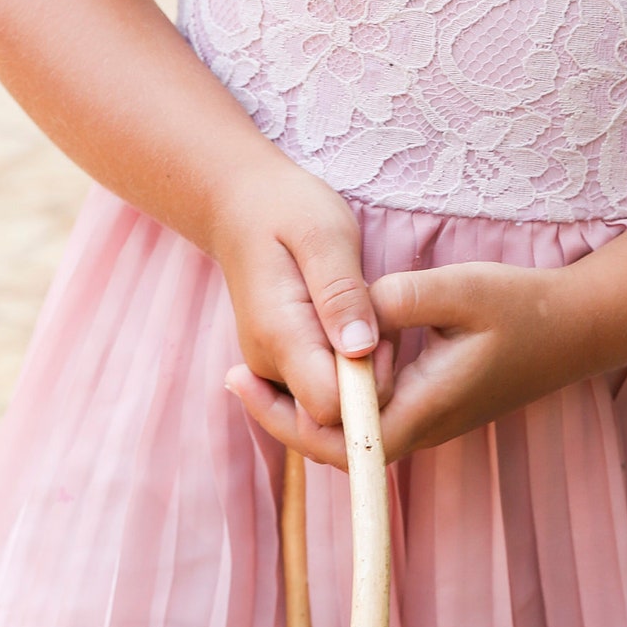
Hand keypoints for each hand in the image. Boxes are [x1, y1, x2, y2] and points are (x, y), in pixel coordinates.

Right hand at [210, 163, 392, 454]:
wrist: (241, 206)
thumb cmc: (287, 209)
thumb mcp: (323, 233)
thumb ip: (342, 292)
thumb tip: (360, 349)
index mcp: (279, 336)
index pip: (329, 407)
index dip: (368, 386)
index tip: (386, 338)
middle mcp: (270, 366)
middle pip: (330, 420)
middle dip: (369, 389)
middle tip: (382, 329)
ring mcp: (272, 372)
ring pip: (330, 411)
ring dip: (361, 381)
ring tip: (366, 322)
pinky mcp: (282, 370)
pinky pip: (324, 396)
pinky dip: (348, 376)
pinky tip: (355, 334)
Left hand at [229, 257, 591, 466]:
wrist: (572, 329)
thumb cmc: (521, 308)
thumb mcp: (458, 289)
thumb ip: (396, 302)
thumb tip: (342, 316)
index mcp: (420, 411)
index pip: (335, 439)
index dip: (284, 416)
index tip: (242, 381)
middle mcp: (418, 431)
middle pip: (330, 448)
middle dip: (280, 416)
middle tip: (231, 376)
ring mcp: (421, 425)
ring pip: (344, 437)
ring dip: (301, 410)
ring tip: (252, 373)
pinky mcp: (423, 410)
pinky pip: (362, 420)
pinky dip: (328, 400)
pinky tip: (304, 366)